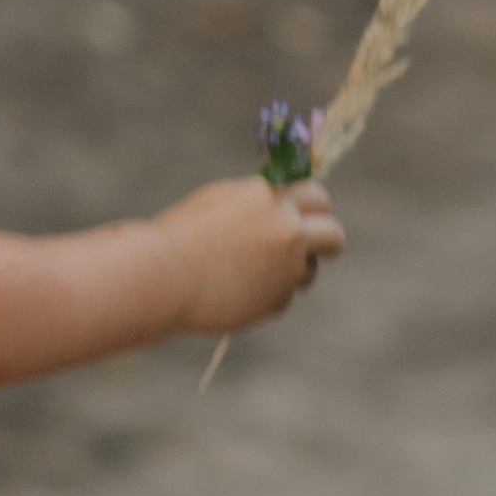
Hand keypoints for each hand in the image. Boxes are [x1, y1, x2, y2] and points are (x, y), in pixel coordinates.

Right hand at [161, 175, 344, 335]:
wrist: (161, 276)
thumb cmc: (178, 237)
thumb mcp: (219, 204)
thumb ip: (256, 206)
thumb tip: (283, 209)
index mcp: (269, 196)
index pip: (317, 196)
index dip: (313, 209)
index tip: (306, 218)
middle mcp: (286, 229)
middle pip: (333, 235)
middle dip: (326, 243)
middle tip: (309, 251)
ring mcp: (286, 267)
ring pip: (308, 272)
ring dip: (290, 274)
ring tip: (247, 275)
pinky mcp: (277, 299)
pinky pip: (282, 298)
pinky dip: (263, 298)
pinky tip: (232, 293)